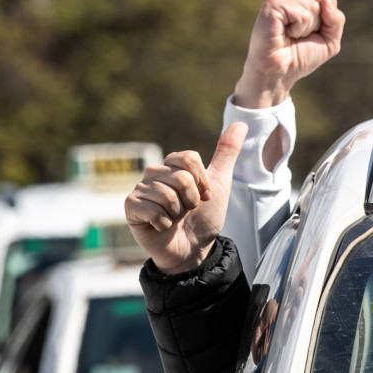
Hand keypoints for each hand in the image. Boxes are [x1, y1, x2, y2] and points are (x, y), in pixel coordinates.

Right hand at [125, 122, 246, 273]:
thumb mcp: (220, 183)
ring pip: (166, 194)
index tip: (204, 196)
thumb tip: (240, 123)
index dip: (202, 181)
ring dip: (178, 213)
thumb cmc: (204, 218)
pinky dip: (163, 223)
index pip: (189, 159)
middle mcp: (154, 173)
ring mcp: (140, 190)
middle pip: (180, 177)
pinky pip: (151, 209)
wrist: (194, 250)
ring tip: (175, 219)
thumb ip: (227, 152)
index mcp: (173, 165)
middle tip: (188, 211)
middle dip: (192, 200)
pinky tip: (162, 227)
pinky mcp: (131, 208)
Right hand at [234, 0, 344, 108]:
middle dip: (316, 25)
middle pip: (321, 1)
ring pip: (313, 7)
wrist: (278, 74)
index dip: (325, 22)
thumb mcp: (329, 41)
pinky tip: (283, 34)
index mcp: (298, 0)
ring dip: (305, 29)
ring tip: (288, 36)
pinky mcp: (272, 3)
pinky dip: (298, 30)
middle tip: (296, 38)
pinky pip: (302, 15)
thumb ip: (336, 19)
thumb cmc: (299, 59)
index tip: (307, 36)